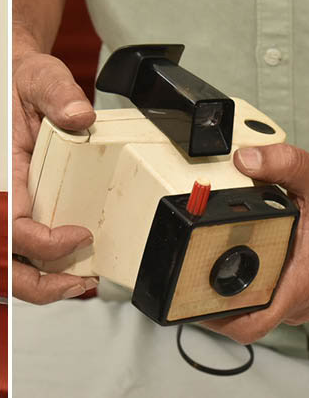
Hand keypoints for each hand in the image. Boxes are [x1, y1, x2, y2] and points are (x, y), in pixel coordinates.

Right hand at [12, 50, 98, 303]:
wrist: (16, 78)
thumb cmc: (23, 82)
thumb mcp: (41, 78)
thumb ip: (58, 95)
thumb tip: (79, 116)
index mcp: (4, 169)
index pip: (13, 223)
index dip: (43, 242)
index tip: (81, 235)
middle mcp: (5, 192)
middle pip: (6, 258)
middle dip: (39, 283)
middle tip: (79, 284)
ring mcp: (13, 201)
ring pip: (14, 262)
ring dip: (44, 283)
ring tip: (80, 284)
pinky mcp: (25, 203)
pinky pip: (26, 248)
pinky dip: (47, 268)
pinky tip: (73, 270)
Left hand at [200, 144, 308, 343]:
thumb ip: (284, 164)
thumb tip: (245, 161)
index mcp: (302, 281)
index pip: (251, 322)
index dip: (214, 317)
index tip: (186, 297)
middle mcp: (301, 299)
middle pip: (244, 315)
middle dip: (213, 296)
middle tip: (186, 271)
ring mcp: (299, 299)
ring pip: (255, 306)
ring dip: (230, 288)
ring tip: (203, 263)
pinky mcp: (296, 291)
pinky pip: (265, 295)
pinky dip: (247, 280)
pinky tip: (231, 258)